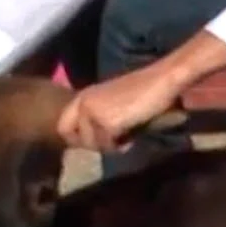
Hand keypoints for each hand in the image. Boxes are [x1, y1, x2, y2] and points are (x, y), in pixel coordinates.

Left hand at [57, 64, 183, 151]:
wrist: (163, 80)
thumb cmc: (144, 91)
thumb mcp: (112, 103)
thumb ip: (97, 116)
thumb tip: (90, 140)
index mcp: (83, 96)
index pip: (63, 126)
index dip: (77, 138)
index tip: (98, 141)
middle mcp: (82, 102)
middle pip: (72, 138)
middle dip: (92, 144)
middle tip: (112, 141)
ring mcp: (92, 112)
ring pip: (92, 144)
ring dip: (109, 145)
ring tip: (126, 134)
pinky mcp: (106, 122)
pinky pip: (108, 145)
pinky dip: (121, 145)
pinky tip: (132, 136)